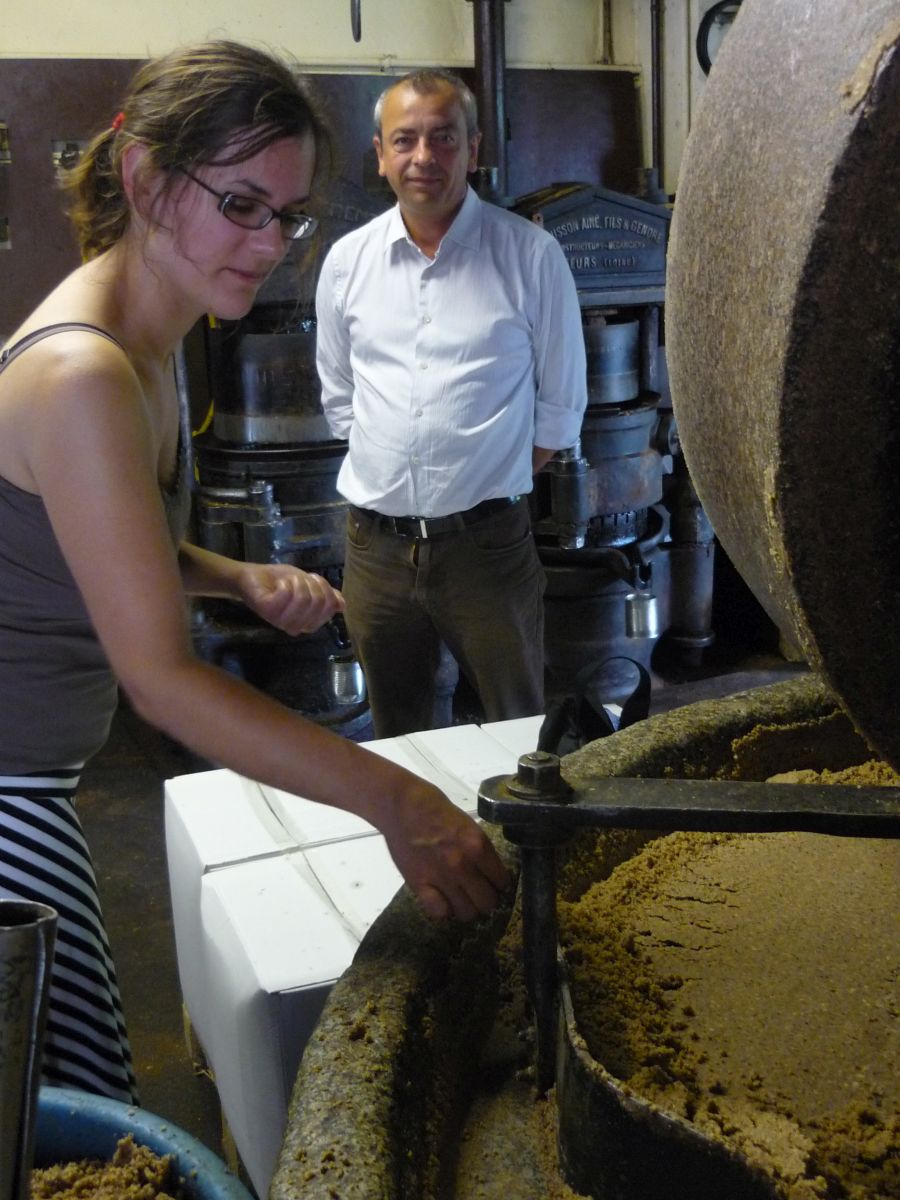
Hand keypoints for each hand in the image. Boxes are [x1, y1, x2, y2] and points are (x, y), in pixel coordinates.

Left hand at [237, 564, 343, 634]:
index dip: (326, 590)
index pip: (329, 607)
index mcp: (308, 622)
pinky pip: (286, 594)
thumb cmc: (281, 582)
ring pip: (303, 598)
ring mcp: (281, 620)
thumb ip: (326, 595)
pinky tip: (278, 585)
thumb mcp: (308, 585)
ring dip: (297, 582)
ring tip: (287, 581)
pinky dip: (285, 584)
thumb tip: (342, 605)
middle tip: (298, 580)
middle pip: (318, 602)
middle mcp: (296, 625)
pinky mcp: (268, 611)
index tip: (314, 580)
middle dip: (311, 584)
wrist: (253, 577)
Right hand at [381, 782, 512, 921]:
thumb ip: (481, 852)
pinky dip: (443, 910)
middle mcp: (462, 864)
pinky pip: (439, 912)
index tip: (494, 884)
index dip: (499, 884)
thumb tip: (491, 875)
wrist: (402, 806)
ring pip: (466, 912)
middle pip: (487, 902)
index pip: (502, 881)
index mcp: (478, 845)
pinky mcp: (419, 885)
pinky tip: (442, 900)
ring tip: (461, 898)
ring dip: (466, 907)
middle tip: (478, 893)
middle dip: (486, 899)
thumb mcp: (469, 826)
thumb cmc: (437, 811)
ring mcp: (440, 877)